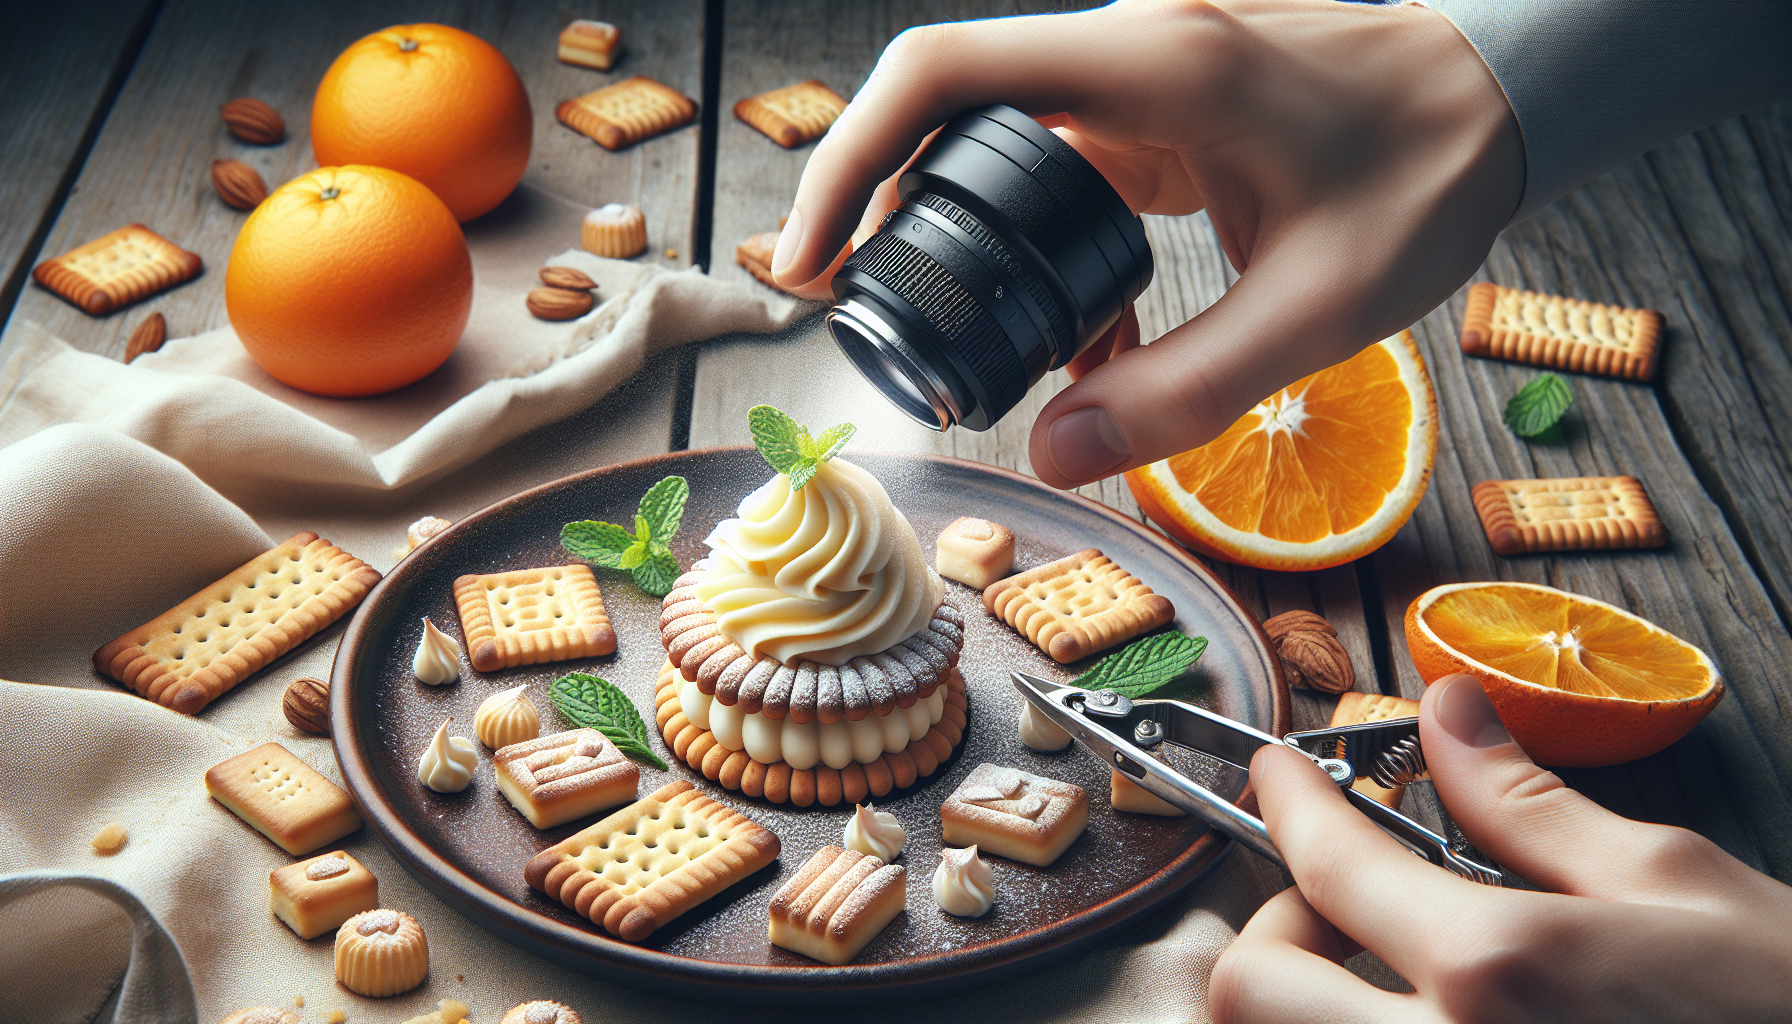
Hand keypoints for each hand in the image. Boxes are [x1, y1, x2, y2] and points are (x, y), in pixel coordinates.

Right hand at [770, 0, 1522, 486]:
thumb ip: (1186, 388)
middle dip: (890, 224)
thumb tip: (1050, 453)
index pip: (941, 76)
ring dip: (975, 253)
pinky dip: (1046, 257)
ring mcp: (1137, 75)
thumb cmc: (1430, 173)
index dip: (844, 162)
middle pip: (944, 115)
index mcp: (1153, 68)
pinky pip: (1060, 173)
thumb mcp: (1322, 308)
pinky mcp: (1155, 108)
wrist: (1506, 93)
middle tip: (866, 324)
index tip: (805, 259)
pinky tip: (1089, 347)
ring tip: (986, 356)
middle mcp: (1127, 52)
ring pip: (996, 151)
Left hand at [1209, 676, 1791, 1022]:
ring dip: (1306, 993)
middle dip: (1278, 922)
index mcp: (1498, 972)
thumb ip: (1533, 808)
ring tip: (1395, 968)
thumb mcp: (1676, 889)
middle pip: (1249, 986)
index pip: (1327, 863)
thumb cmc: (1786, 1010)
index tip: (1281, 778)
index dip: (1290, 801)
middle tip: (1347, 893)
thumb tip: (1451, 718)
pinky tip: (1433, 1018)